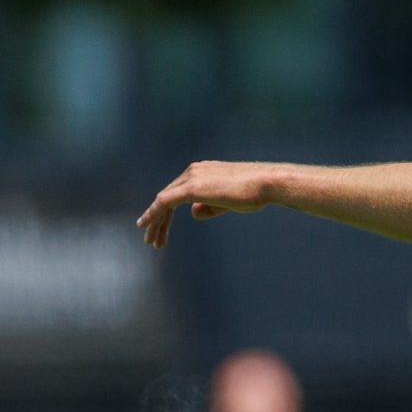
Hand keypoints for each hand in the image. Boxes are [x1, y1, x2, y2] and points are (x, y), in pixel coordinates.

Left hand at [136, 162, 278, 248]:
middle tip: (153, 239)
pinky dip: (153, 214)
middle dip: (159, 220)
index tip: (163, 230)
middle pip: (168, 196)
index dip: (168, 213)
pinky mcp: (192, 188)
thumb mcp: (228, 203)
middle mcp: (194, 171)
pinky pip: (165, 202)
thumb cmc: (254, 193)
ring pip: (164, 201)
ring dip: (155, 222)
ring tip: (151, 241)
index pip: (178, 192)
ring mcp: (192, 177)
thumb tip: (192, 212)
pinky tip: (145, 225)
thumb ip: (209, 207)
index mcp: (202, 172)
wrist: (266, 184)